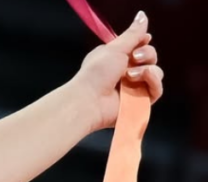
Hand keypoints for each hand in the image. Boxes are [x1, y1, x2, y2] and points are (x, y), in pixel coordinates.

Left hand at [70, 11, 164, 131]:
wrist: (90, 99)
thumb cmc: (96, 73)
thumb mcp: (115, 48)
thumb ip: (133, 34)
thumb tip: (142, 15)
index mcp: (116, 57)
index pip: (139, 46)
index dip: (144, 42)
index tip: (143, 39)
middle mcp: (126, 71)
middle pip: (151, 57)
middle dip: (147, 54)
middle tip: (134, 57)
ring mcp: (133, 87)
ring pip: (156, 72)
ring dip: (148, 70)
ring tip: (130, 75)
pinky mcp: (140, 101)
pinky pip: (157, 89)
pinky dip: (152, 82)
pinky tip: (139, 81)